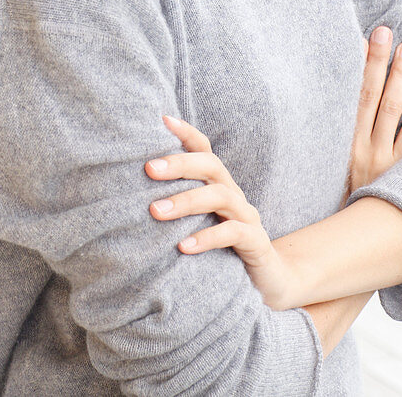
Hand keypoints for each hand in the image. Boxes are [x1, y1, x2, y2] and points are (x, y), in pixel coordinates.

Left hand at [145, 116, 292, 309]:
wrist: (269, 281)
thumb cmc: (222, 249)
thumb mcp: (197, 223)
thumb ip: (174, 206)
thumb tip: (132, 195)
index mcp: (218, 184)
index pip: (204, 150)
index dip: (186, 133)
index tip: (162, 120)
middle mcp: (233, 194)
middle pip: (210, 166)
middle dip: (179, 164)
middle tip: (149, 169)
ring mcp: (247, 217)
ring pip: (219, 196)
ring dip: (186, 201)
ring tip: (156, 211)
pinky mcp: (256, 243)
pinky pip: (233, 233)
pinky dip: (207, 237)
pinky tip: (183, 247)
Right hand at [344, 25, 401, 202]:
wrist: (353, 236)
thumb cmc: (340, 194)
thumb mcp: (329, 163)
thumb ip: (334, 134)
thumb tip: (332, 97)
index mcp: (339, 142)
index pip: (349, 96)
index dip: (355, 67)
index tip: (361, 39)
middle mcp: (359, 146)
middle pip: (369, 95)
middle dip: (376, 61)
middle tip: (385, 31)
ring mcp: (382, 158)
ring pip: (392, 110)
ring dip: (399, 76)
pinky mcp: (401, 170)